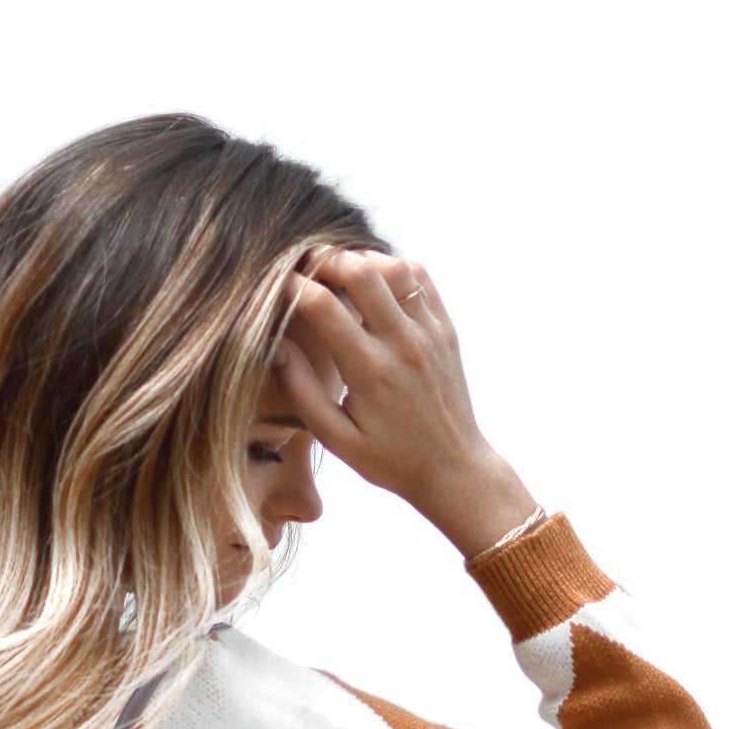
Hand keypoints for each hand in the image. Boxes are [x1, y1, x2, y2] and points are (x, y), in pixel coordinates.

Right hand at [275, 248, 538, 558]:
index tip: (277, 288)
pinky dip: (393, 269)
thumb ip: (303, 391)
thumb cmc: (389, 460)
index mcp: (370, 372)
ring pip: (394, 267)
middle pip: (361, 271)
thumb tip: (277, 346)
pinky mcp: (445, 330)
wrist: (452, 468)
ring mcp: (428, 332)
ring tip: (338, 272)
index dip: (292, 288)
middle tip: (305, 265)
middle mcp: (402, 344)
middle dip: (326, 259)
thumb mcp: (336, 439)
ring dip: (361, 260)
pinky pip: (420, 279)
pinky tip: (375, 283)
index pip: (323, 306)